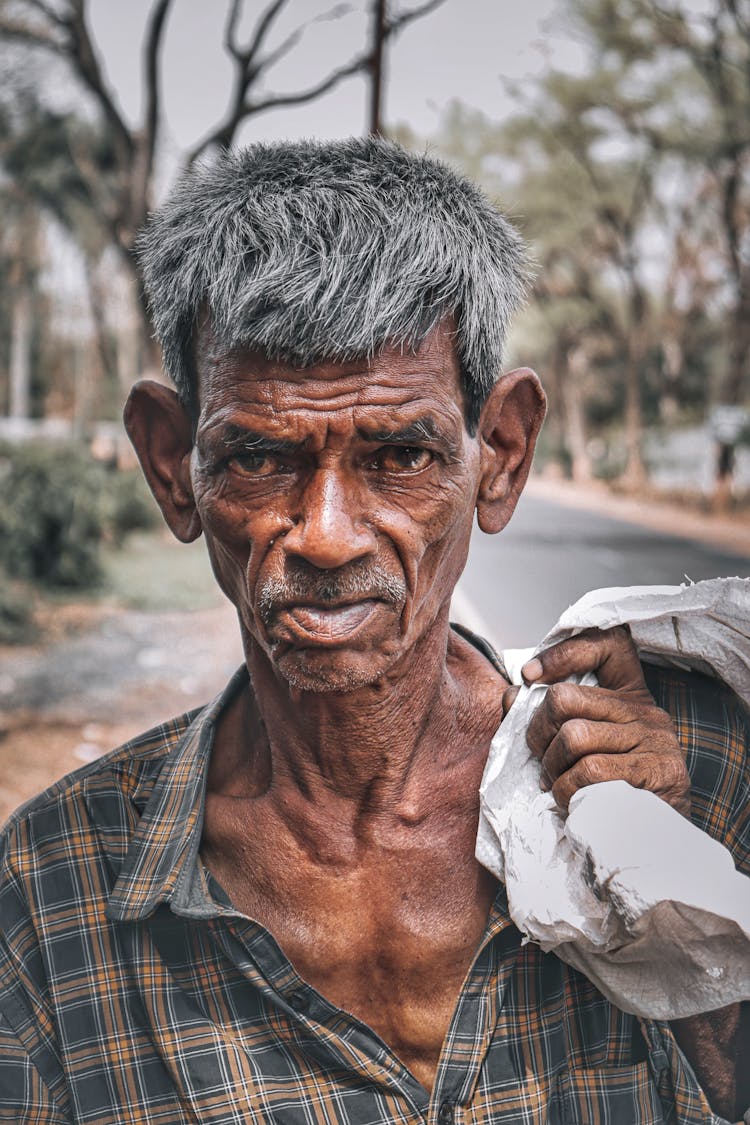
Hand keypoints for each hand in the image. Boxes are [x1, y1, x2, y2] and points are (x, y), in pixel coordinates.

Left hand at [501, 626, 690, 816]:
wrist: (656, 842)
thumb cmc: (609, 788)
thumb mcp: (581, 744)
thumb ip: (547, 717)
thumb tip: (512, 694)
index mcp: (629, 694)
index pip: (608, 644)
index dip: (563, 653)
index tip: (530, 675)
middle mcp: (646, 710)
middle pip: (565, 698)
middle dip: (538, 733)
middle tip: (540, 759)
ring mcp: (655, 739)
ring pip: (573, 736)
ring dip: (552, 767)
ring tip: (555, 784)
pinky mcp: (658, 771)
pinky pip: (590, 771)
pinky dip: (566, 791)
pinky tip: (571, 802)